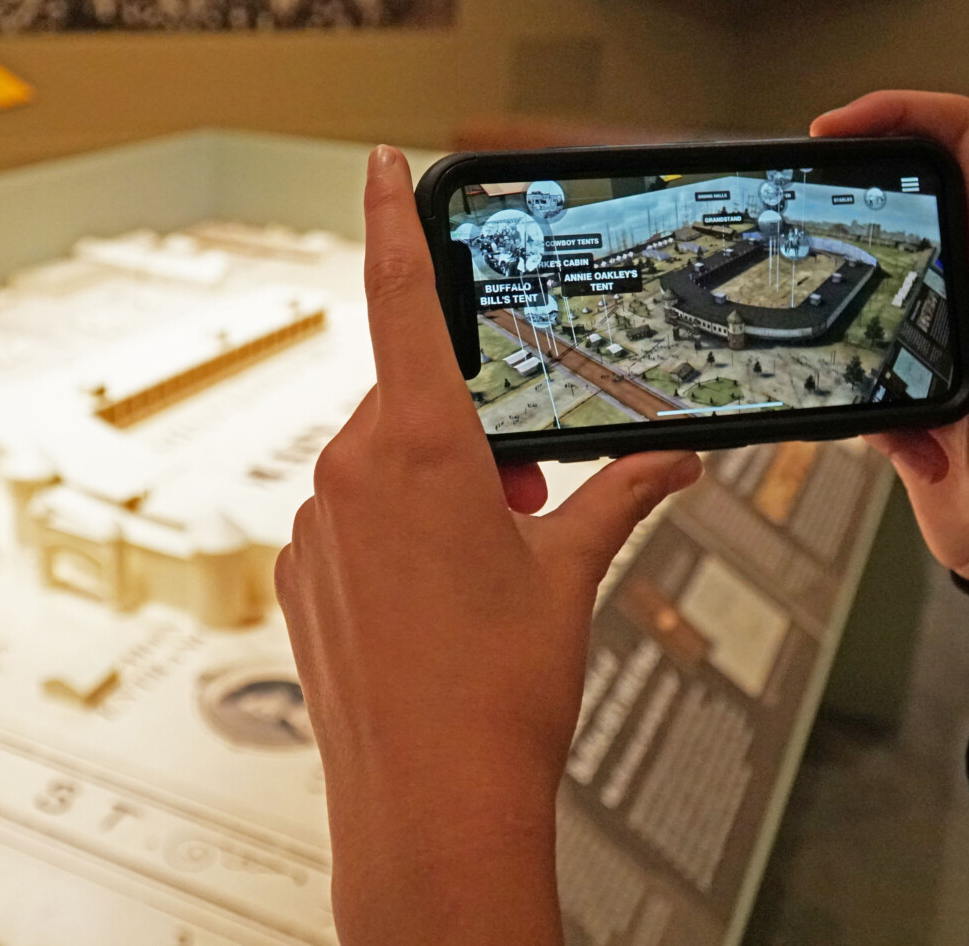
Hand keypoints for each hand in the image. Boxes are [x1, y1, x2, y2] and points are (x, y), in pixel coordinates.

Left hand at [275, 146, 700, 945]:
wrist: (430, 803)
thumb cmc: (497, 695)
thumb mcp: (572, 575)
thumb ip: (619, 493)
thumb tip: (669, 458)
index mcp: (420, 449)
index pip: (402, 300)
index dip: (393, 221)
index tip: (376, 165)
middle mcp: (351, 474)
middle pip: (409, 397)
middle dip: (468, 427)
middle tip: (519, 496)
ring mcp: (315, 526)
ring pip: (379, 459)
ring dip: (434, 483)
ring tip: (486, 558)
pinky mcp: (299, 574)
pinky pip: (349, 515)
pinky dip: (393, 528)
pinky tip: (435, 596)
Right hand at [813, 91, 968, 584]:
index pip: (956, 142)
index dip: (895, 112)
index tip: (834, 127)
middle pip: (895, 192)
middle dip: (844, 191)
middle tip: (798, 196)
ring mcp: (930, 322)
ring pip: (857, 275)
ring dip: (838, 308)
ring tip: (839, 343)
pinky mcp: (897, 371)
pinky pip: (846, 353)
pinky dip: (850, 383)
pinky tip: (890, 426)